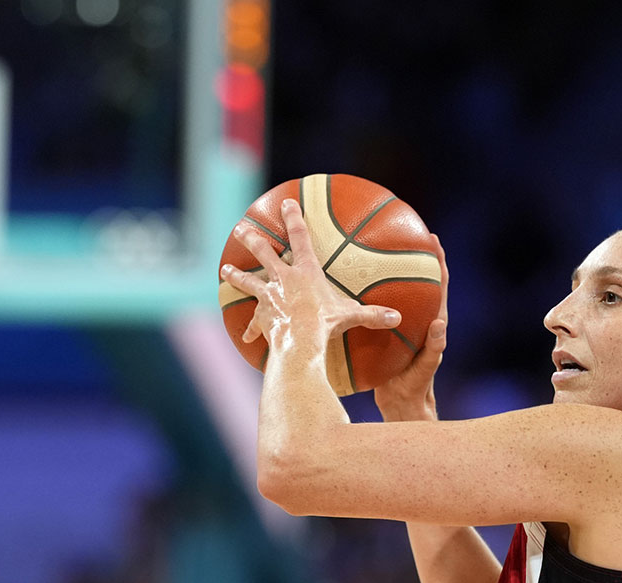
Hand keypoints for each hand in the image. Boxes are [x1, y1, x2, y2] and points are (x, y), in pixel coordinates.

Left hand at [219, 199, 402, 346]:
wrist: (300, 342)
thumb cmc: (326, 324)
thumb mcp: (351, 316)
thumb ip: (373, 315)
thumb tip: (397, 318)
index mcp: (305, 272)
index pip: (299, 237)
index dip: (293, 218)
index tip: (287, 203)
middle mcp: (283, 279)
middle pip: (263, 251)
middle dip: (252, 238)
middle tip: (240, 228)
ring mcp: (268, 296)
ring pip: (248, 281)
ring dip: (236, 275)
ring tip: (224, 270)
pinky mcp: (261, 316)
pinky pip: (254, 321)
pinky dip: (251, 328)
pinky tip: (246, 335)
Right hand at [374, 235, 448, 421]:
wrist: (399, 402)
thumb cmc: (416, 386)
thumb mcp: (425, 366)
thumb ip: (434, 347)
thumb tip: (440, 323)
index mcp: (430, 322)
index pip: (438, 286)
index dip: (439, 262)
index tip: (433, 239)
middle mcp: (415, 318)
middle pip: (416, 280)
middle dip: (412, 256)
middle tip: (402, 231)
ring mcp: (397, 324)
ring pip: (392, 292)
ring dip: (384, 271)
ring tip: (370, 249)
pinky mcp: (382, 333)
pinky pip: (372, 309)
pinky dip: (363, 296)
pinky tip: (345, 286)